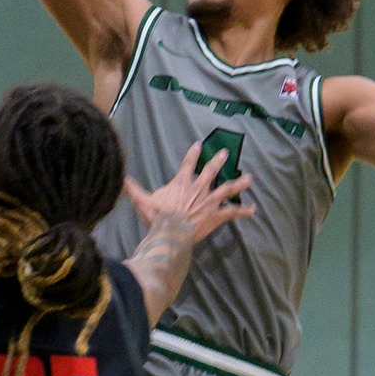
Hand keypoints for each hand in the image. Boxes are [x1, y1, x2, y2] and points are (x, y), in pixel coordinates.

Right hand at [124, 143, 255, 243]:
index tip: (199, 143)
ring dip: (238, 183)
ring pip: (227, 189)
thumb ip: (133, 190)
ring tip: (249, 178)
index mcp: (181, 184)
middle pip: (210, 172)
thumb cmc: (157, 217)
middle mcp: (198, 189)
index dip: (193, 153)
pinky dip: (243, 211)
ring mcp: (209, 202)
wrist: (171, 232)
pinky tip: (253, 209)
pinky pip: (232, 213)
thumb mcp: (143, 202)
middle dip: (218, 161)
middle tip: (226, 153)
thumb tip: (121, 179)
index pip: (187, 164)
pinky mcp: (216, 216)